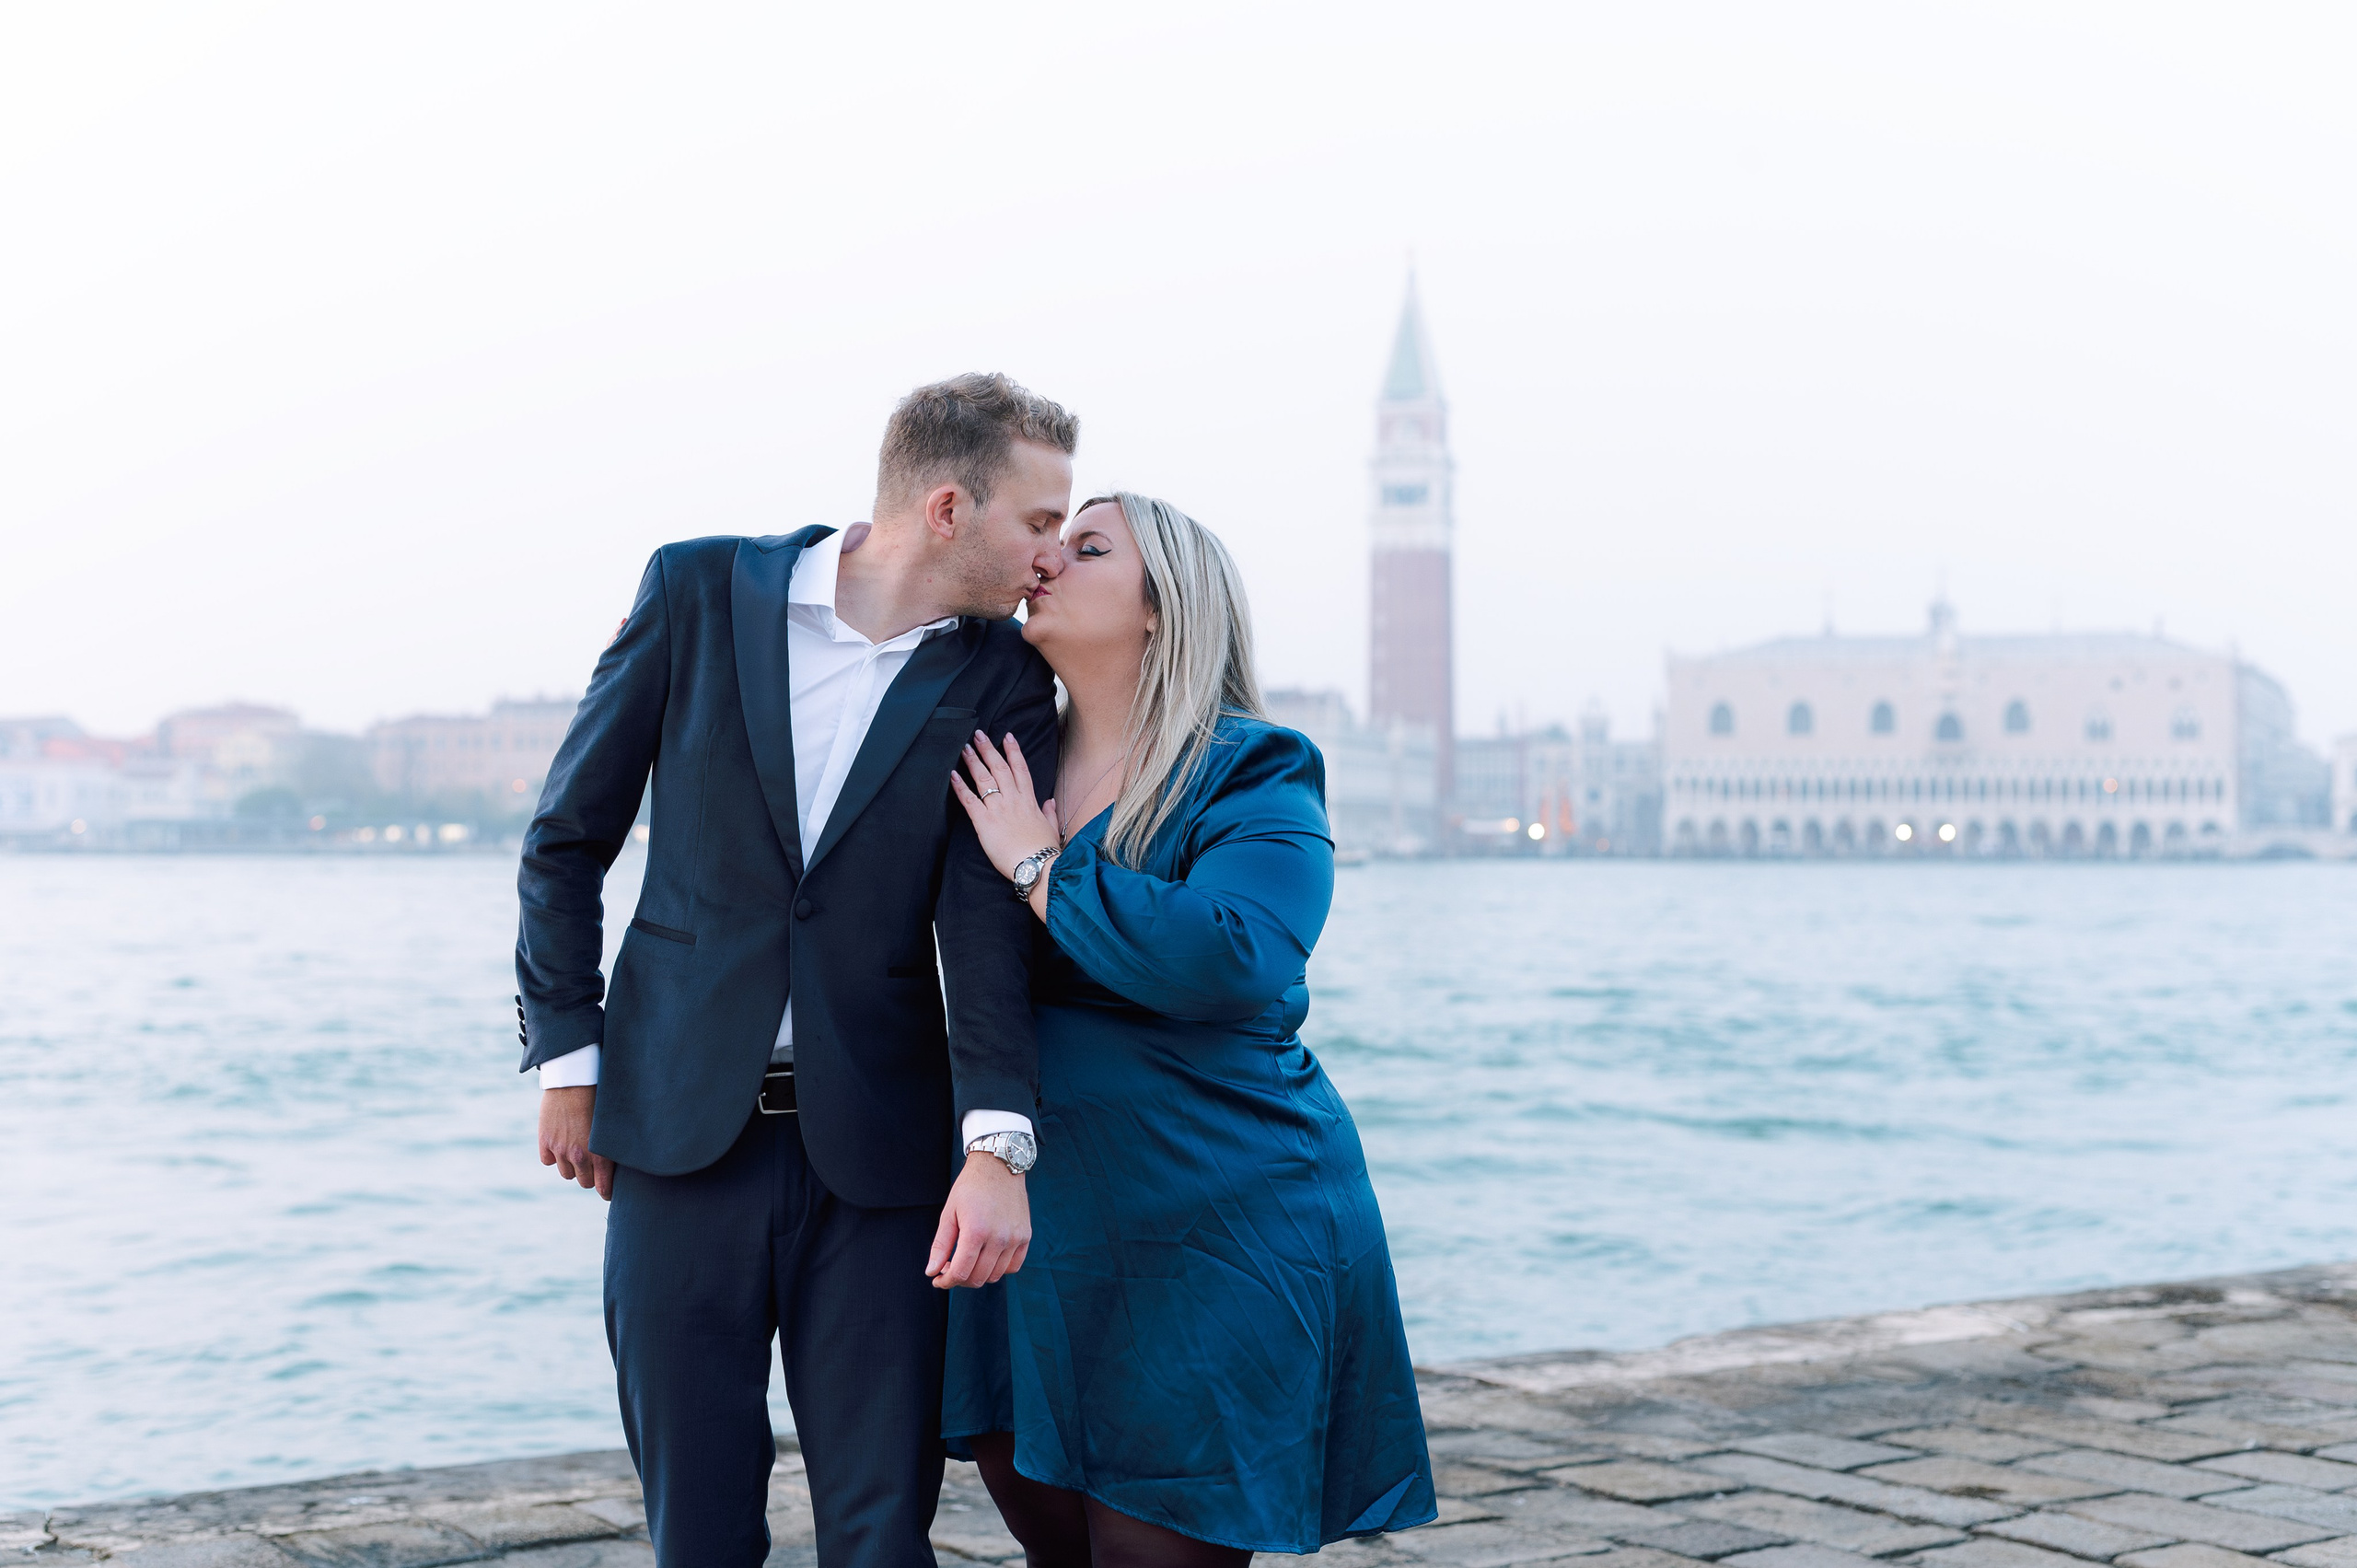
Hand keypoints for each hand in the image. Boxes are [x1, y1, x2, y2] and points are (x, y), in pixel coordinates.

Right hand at [539, 1085, 614, 1200]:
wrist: (574, 1080)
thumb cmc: (600, 1098)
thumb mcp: (611, 1125)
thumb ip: (612, 1147)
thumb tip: (617, 1162)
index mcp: (600, 1154)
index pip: (603, 1186)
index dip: (606, 1191)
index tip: (607, 1192)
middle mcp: (579, 1156)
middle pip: (584, 1181)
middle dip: (589, 1176)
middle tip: (592, 1167)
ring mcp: (560, 1150)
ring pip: (566, 1174)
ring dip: (571, 1167)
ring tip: (576, 1153)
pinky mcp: (545, 1141)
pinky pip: (548, 1161)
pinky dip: (552, 1156)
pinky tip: (559, 1144)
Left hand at [925, 1151, 1030, 1288]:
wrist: (998, 1166)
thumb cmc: (970, 1187)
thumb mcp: (949, 1213)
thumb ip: (940, 1245)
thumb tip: (932, 1272)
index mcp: (976, 1231)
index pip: (960, 1272)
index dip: (946, 1281)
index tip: (938, 1279)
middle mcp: (998, 1237)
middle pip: (978, 1278)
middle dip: (959, 1279)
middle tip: (950, 1268)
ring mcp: (1014, 1238)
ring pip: (995, 1275)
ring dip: (978, 1275)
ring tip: (968, 1261)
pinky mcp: (1025, 1236)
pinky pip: (1013, 1266)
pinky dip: (999, 1269)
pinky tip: (987, 1259)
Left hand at [950, 731, 1059, 880]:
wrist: (1036, 866)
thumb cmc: (1044, 851)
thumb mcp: (1052, 828)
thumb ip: (1049, 813)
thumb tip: (1049, 802)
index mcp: (1029, 801)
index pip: (1020, 769)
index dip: (1013, 751)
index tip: (1007, 736)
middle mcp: (1013, 800)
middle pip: (999, 768)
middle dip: (988, 749)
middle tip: (979, 734)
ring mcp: (998, 809)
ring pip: (984, 779)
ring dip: (973, 762)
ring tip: (965, 748)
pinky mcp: (985, 822)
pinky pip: (970, 800)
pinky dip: (960, 787)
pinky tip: (953, 775)